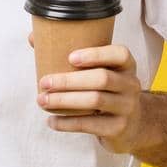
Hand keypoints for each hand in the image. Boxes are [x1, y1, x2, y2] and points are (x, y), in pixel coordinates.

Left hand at [29, 33, 148, 154]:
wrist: (133, 125)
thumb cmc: (107, 90)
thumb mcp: (101, 71)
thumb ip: (72, 54)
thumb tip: (33, 38)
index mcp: (126, 65)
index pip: (119, 54)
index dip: (96, 54)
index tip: (70, 57)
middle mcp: (130, 84)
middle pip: (102, 78)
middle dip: (69, 80)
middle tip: (44, 82)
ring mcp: (127, 107)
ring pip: (95, 100)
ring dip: (64, 100)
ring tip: (42, 100)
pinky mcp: (118, 128)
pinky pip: (90, 125)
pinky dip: (68, 123)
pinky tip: (52, 121)